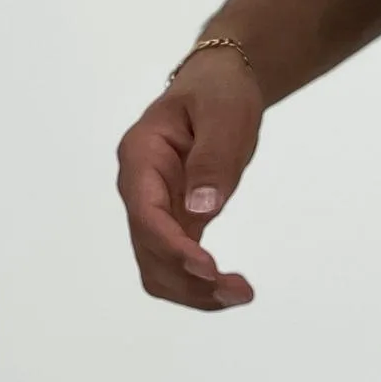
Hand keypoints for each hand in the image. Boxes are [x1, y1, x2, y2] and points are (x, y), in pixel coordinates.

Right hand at [116, 48, 264, 309]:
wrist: (218, 87)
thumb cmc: (219, 93)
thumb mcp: (224, 115)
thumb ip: (212, 159)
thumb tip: (201, 208)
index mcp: (141, 157)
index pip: (146, 215)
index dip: (173, 248)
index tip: (208, 270)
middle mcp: (139, 189)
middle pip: (148, 253)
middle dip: (188, 280)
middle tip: (241, 291)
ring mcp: (154, 210)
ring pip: (158, 269)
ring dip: (194, 292)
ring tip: (240, 294)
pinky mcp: (173, 224)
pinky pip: (176, 266)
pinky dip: (199, 285)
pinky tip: (230, 289)